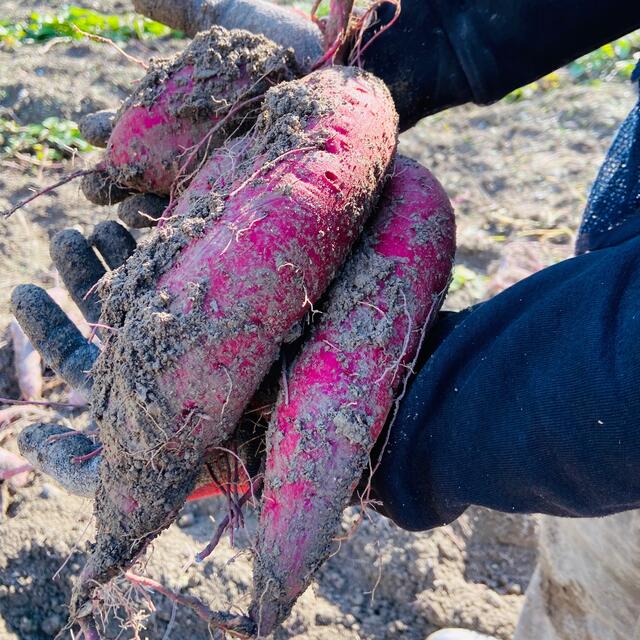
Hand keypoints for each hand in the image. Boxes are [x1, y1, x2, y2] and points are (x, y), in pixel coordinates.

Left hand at [12, 223, 265, 499]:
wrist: (269, 438)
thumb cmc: (200, 462)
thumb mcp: (126, 479)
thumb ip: (72, 468)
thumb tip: (20, 442)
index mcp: (126, 388)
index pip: (78, 353)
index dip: (46, 325)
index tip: (21, 290)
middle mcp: (154, 358)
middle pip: (107, 312)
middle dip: (81, 273)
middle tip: (64, 236)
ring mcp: (186, 334)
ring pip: (144, 289)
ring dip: (118, 256)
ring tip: (99, 226)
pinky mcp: (217, 315)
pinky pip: (184, 279)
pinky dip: (164, 255)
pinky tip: (147, 228)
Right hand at [79, 0, 322, 226]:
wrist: (333, 78)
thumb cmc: (285, 48)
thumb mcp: (227, 20)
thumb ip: (177, 10)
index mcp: (184, 112)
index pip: (134, 126)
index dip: (107, 129)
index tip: (87, 129)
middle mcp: (195, 148)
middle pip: (142, 171)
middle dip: (111, 180)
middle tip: (93, 184)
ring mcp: (217, 176)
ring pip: (164, 201)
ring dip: (135, 209)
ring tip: (116, 208)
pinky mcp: (240, 199)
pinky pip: (200, 220)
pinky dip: (174, 225)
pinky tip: (153, 225)